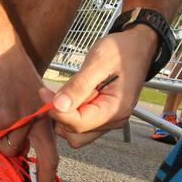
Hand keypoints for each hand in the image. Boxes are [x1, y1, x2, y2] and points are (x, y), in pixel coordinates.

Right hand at [0, 40, 57, 181]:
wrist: (1, 52)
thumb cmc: (12, 73)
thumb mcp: (29, 99)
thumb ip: (27, 122)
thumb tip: (16, 148)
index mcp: (46, 118)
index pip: (52, 154)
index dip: (47, 177)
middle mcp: (38, 122)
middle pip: (34, 158)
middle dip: (29, 176)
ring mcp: (22, 121)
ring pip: (5, 148)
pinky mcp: (5, 118)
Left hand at [48, 26, 157, 147]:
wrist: (137, 46)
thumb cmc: (121, 50)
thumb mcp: (98, 62)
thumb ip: (78, 85)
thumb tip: (58, 106)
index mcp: (115, 110)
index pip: (78, 124)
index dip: (57, 111)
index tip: (44, 93)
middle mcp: (113, 120)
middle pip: (75, 135)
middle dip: (59, 117)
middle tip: (51, 93)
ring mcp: (108, 119)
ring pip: (76, 132)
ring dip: (63, 115)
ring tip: (63, 92)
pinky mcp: (102, 114)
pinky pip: (81, 122)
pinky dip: (70, 112)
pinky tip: (69, 94)